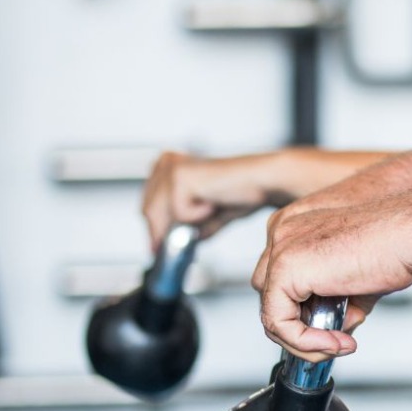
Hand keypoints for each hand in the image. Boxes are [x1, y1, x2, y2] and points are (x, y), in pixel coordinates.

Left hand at [141, 151, 283, 250]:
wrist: (263, 181)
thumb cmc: (242, 192)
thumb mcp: (206, 214)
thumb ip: (187, 226)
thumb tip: (172, 244)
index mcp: (168, 164)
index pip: (148, 204)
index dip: (153, 229)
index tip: (157, 248)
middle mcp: (166, 162)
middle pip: (149, 211)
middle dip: (162, 233)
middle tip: (176, 247)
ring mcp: (171, 169)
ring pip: (161, 216)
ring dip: (184, 225)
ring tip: (209, 213)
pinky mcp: (181, 179)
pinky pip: (180, 215)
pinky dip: (199, 217)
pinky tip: (214, 203)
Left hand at [251, 197, 411, 361]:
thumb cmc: (397, 242)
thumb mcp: (360, 278)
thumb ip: (340, 301)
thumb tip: (336, 328)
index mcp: (297, 226)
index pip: (282, 281)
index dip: (306, 311)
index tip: (337, 327)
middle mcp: (283, 232)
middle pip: (272, 295)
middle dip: (301, 325)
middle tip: (336, 339)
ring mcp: (281, 247)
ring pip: (272, 313)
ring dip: (304, 340)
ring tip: (339, 344)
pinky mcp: (286, 268)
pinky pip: (279, 322)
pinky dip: (304, 342)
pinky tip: (334, 343)